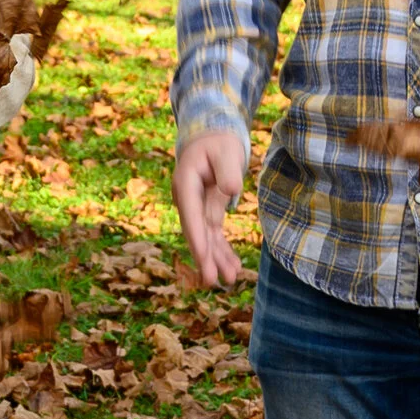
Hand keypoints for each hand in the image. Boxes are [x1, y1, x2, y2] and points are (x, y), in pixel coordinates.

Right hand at [174, 128, 248, 287]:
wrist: (211, 137)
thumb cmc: (218, 142)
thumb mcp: (225, 150)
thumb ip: (227, 170)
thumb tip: (231, 191)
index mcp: (186, 181)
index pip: (191, 213)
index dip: (197, 237)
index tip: (203, 257)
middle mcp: (187, 198)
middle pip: (195, 231)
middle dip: (204, 256)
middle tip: (212, 280)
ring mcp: (196, 206)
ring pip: (205, 237)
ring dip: (216, 258)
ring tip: (229, 279)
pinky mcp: (207, 211)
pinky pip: (213, 234)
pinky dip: (222, 250)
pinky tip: (233, 267)